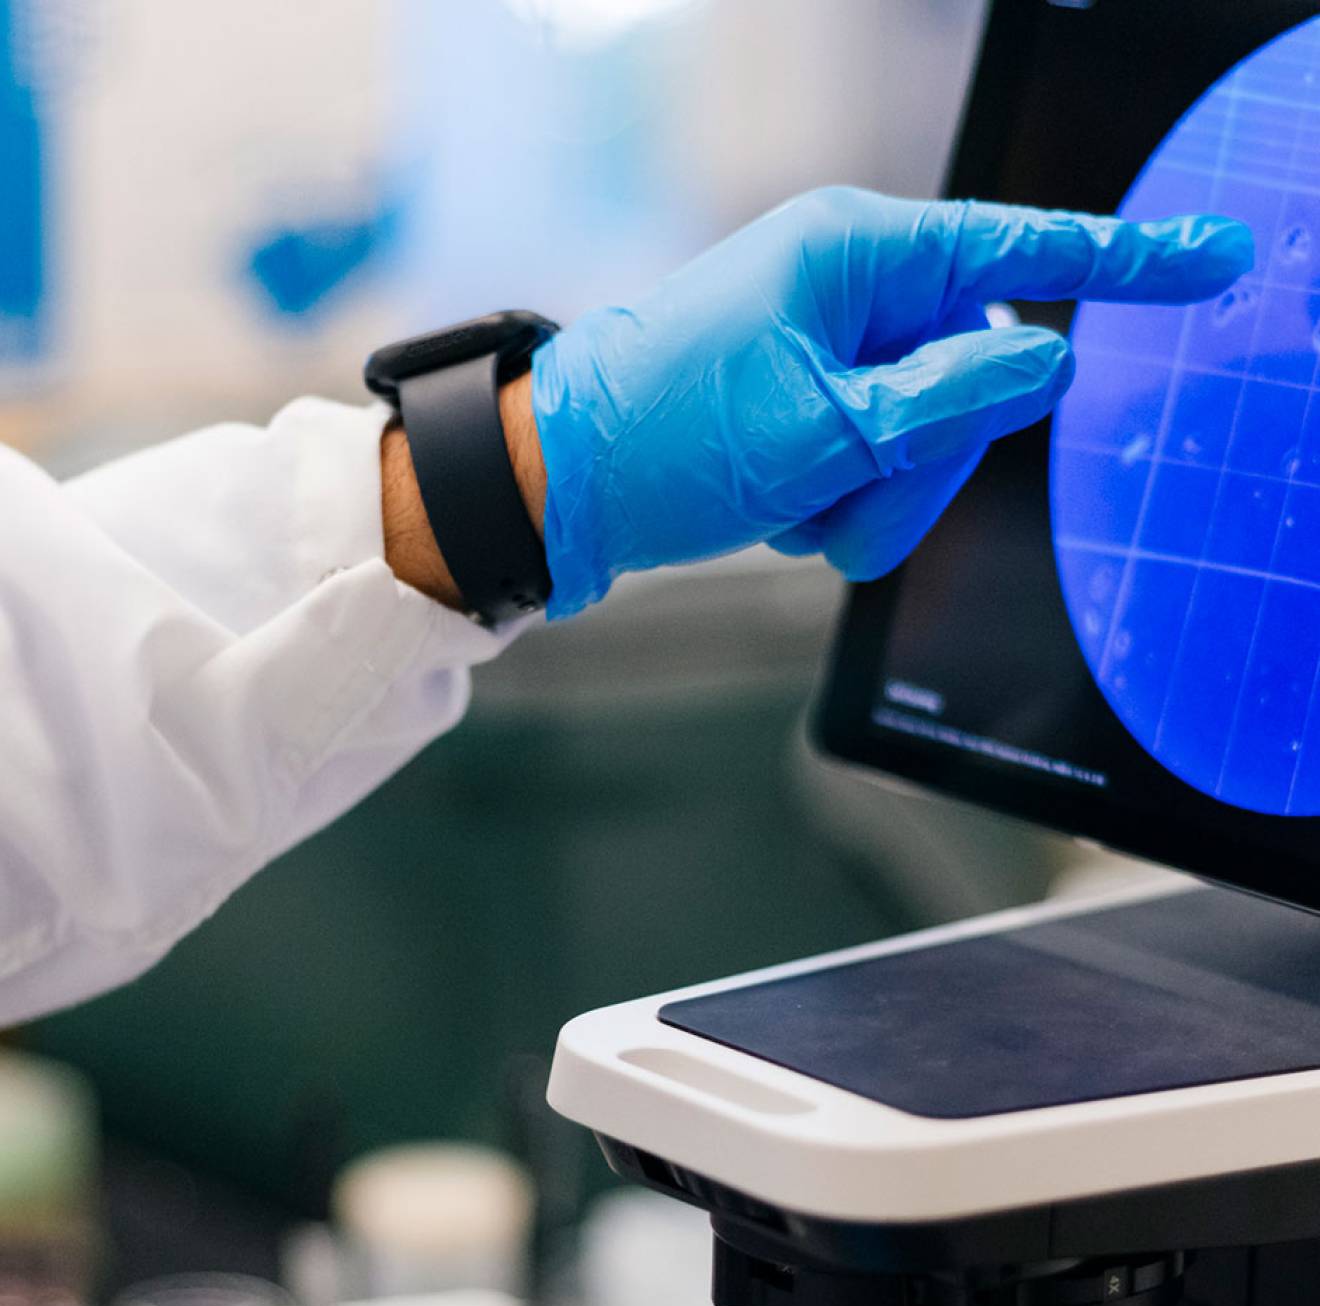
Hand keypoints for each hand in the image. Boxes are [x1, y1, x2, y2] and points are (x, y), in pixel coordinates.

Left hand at [529, 187, 1252, 616]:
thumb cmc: (667, 438)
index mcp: (857, 256)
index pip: (1022, 252)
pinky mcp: (819, 415)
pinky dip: (843, 512)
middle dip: (925, 461)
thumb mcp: (822, 427)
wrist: (561, 487)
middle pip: (979, 378)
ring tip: (794, 510)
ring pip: (931, 445)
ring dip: (874, 501)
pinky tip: (777, 512)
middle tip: (842, 490)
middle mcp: (853, 296)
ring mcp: (837, 360)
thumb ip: (951, 398)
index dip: (1126, 261)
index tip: (1218, 257)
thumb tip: (1048, 355)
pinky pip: (882, 474)